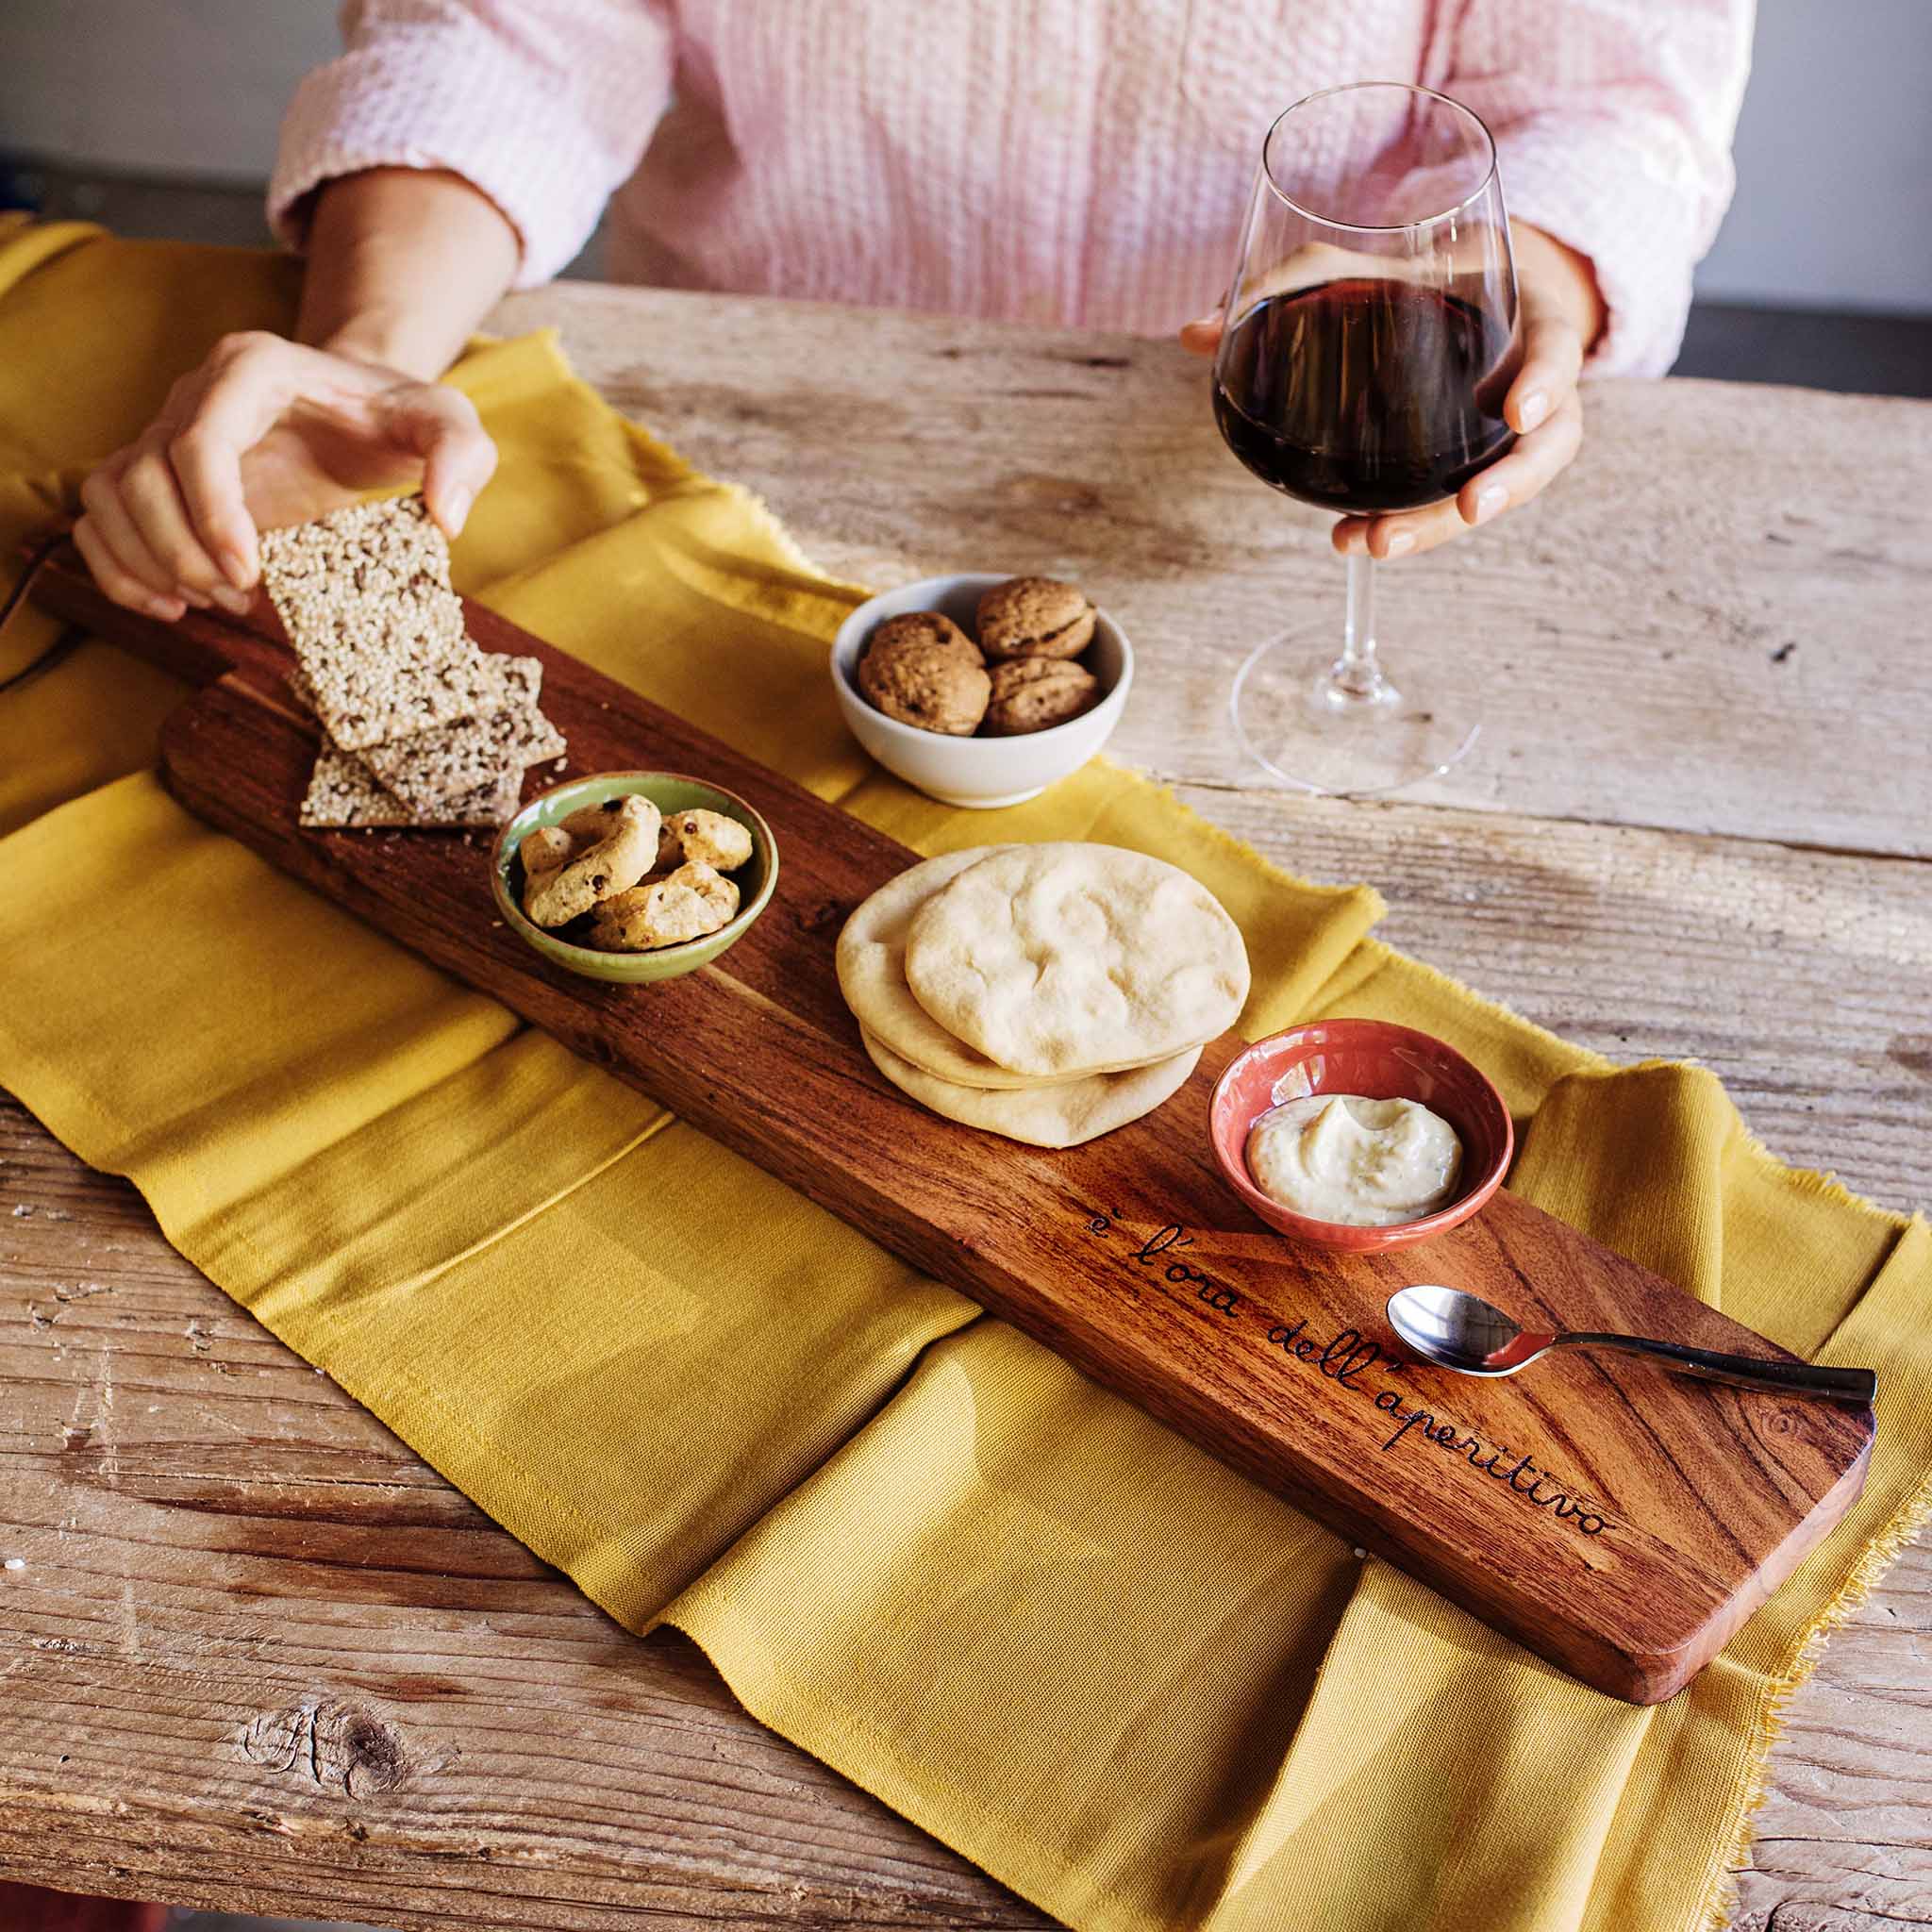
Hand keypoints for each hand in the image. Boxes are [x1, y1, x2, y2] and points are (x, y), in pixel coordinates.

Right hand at [73, 333, 496, 619]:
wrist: (362, 407)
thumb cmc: (397, 415)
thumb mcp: (448, 422)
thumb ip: (461, 453)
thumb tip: (446, 515)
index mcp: (252, 369)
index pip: (199, 440)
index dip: (212, 514)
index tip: (253, 574)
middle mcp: (194, 393)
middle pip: (142, 473)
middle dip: (182, 550)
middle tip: (242, 596)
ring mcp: (167, 431)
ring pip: (109, 493)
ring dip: (148, 560)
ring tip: (215, 601)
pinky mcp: (158, 471)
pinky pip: (101, 513)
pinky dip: (117, 564)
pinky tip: (170, 605)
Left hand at [1179, 223, 1602, 559]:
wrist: (1465, 287)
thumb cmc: (1421, 270)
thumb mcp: (1370, 260)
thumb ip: (1293, 285)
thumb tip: (1193, 333)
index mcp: (1533, 316)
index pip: (1559, 349)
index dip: (1545, 379)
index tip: (1517, 411)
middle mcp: (1538, 382)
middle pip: (1544, 448)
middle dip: (1505, 486)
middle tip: (1464, 510)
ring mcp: (1515, 432)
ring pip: (1504, 489)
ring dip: (1442, 524)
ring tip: (1376, 544)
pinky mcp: (1481, 462)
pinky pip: (1458, 499)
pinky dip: (1415, 522)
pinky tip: (1357, 537)